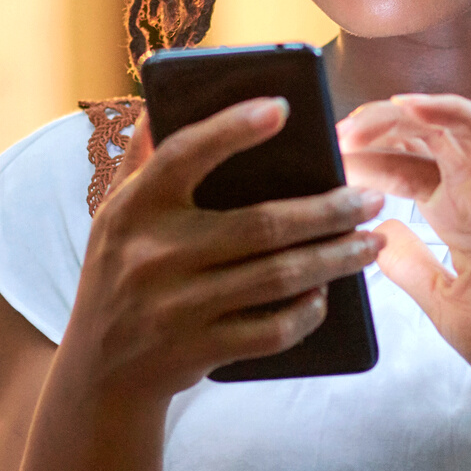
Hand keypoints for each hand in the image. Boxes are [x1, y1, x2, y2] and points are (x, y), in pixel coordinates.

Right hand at [63, 98, 384, 406]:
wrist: (99, 374)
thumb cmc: (117, 277)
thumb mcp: (113, 215)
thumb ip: (142, 158)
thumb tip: (165, 96)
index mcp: (133, 210)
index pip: (182, 156)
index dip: (230, 129)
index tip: (282, 107)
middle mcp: (153, 256)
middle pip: (260, 225)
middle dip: (328, 211)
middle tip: (370, 199)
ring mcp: (177, 308)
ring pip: (277, 277)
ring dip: (335, 259)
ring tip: (371, 242)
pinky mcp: (200, 350)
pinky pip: (272, 330)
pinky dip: (307, 311)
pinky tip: (328, 292)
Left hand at [338, 94, 470, 422]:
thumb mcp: (441, 300)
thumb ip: (408, 264)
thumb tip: (373, 232)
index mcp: (454, 217)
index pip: (403, 169)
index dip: (365, 159)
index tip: (326, 160)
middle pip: (420, 138)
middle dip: (375, 130)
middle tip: (334, 136)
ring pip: (448, 125)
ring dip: (401, 116)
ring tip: (359, 123)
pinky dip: (453, 113)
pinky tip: (411, 108)